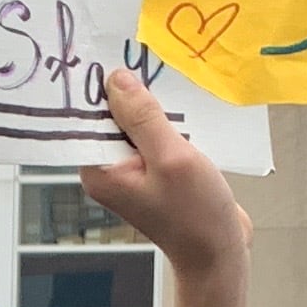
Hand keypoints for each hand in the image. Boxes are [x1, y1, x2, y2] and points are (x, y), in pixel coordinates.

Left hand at [77, 69, 248, 277]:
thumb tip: (116, 79)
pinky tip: (181, 104)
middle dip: (127, 91)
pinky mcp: (155, 170)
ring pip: (134, 123)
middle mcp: (110, 170)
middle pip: (109, 117)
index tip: (106, 52)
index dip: (95, 86)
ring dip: (151, 104)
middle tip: (141, 55)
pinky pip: (154, 135)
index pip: (86, 118)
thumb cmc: (197, 214)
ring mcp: (133, 170)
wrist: (221, 254)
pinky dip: (166, 120)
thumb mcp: (171, 158)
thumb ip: (142, 117)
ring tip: (162, 74)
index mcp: (100, 171)